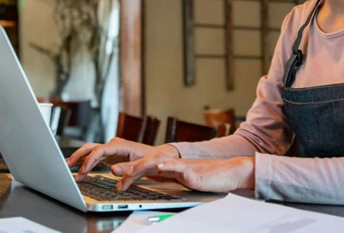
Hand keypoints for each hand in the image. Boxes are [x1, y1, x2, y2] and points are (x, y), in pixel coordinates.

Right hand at [66, 137, 179, 180]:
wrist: (158, 156)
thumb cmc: (152, 159)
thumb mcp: (143, 165)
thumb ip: (128, 168)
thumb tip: (112, 170)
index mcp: (120, 145)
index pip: (100, 150)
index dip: (90, 161)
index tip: (83, 171)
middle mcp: (114, 145)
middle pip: (91, 147)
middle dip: (79, 156)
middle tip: (67, 167)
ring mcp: (111, 149)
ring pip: (91, 151)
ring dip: (79, 158)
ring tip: (67, 167)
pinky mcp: (111, 155)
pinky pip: (94, 156)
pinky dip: (85, 161)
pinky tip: (78, 167)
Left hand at [115, 157, 254, 192]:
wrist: (230, 172)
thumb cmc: (208, 177)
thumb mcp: (183, 180)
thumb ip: (169, 178)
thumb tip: (153, 178)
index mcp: (169, 168)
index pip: (145, 168)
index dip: (129, 171)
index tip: (114, 177)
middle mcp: (173, 165)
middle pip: (146, 163)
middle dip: (128, 167)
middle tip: (113, 171)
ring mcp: (182, 167)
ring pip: (158, 164)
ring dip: (142, 166)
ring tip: (129, 170)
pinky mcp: (193, 173)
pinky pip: (179, 168)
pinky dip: (168, 167)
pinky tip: (160, 167)